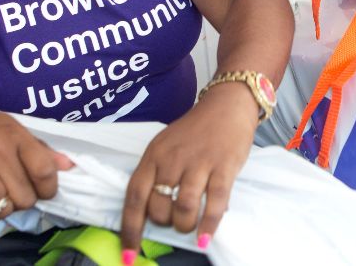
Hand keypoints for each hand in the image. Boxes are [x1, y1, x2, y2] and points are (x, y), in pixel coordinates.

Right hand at [0, 109, 73, 234]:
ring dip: (0, 211)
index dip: (48, 188)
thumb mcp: (4, 127)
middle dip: (20, 201)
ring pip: (6, 210)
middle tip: (5, 191)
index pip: (45, 169)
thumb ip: (36, 147)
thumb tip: (68, 166)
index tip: (41, 191)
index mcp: (13, 134)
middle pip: (27, 197)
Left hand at [120, 83, 259, 256]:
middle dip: (164, 224)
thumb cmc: (194, 130)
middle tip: (172, 221)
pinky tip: (204, 238)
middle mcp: (171, 160)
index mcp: (153, 155)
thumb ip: (156, 174)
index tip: (128, 254)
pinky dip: (208, 225)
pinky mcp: (223, 167)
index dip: (130, 229)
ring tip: (189, 227)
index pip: (134, 197)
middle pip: (159, 207)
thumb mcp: (165, 146)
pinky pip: (214, 203)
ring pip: (183, 208)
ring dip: (184, 226)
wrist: (226, 105)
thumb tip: (150, 214)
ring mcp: (198, 163)